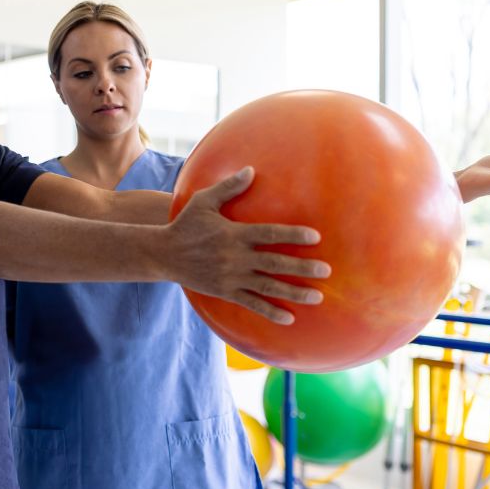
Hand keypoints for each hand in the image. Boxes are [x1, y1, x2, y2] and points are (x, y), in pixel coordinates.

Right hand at [165, 167, 330, 323]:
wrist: (163, 254)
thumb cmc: (185, 224)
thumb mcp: (204, 201)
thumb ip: (229, 187)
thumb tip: (251, 170)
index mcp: (233, 234)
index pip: (269, 234)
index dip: (293, 235)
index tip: (315, 237)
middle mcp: (235, 258)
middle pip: (275, 263)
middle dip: (302, 267)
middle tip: (326, 270)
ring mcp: (231, 277)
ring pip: (268, 287)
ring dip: (294, 292)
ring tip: (317, 296)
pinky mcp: (225, 292)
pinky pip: (251, 304)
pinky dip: (270, 312)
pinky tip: (289, 318)